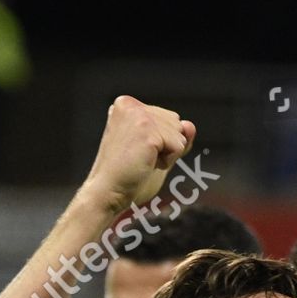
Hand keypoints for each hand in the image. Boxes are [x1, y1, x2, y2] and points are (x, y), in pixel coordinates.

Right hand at [81, 95, 195, 212]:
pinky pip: (178, 146)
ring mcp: (138, 115)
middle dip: (165, 146)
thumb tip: (190, 125)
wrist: (107, 192)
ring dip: (166, 154)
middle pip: (176, 124)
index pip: (168, 119)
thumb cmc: (126, 176)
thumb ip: (174, 136)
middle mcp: (131, 105)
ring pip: (179, 135)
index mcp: (127, 105)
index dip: (161, 142)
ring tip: (141, 161)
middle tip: (139, 158)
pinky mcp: (147, 131)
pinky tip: (146, 164)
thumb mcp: (155, 151)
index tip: (136, 152)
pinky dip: (168, 161)